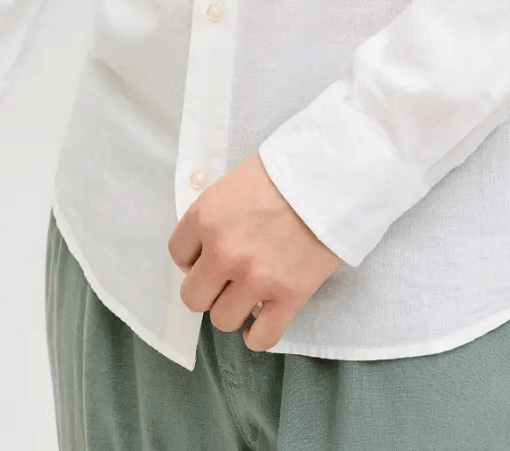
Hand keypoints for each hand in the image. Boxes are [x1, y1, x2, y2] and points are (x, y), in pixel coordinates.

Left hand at [168, 152, 342, 352]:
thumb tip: (207, 245)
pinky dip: (258, 334)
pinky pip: (261, 338)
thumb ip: (215, 215)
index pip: (178, 255)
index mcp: (206, 217)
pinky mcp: (288, 295)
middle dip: (209, 288)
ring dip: (234, 309)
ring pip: (223, 321)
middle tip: (227, 277)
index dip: (194, 257)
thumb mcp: (235, 181)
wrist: (331, 176)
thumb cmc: (284, 171)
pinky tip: (263, 318)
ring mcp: (255, 277)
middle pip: (193, 297)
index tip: (210, 254)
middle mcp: (224, 251)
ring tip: (250, 293)